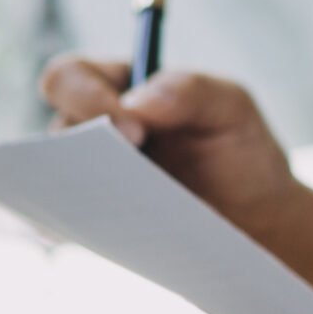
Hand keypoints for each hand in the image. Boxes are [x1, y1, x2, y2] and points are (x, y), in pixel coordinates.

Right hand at [39, 56, 311, 241]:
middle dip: (80, 144)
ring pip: (57, 180)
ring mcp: (90, 178)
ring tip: (123, 209)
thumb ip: (191, 90)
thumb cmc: (240, 153)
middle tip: (127, 165)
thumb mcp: (233, 109)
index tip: (133, 127)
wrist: (257, 220)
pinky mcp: (95, 222)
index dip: (88, 97)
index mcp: (117, 88)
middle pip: (55, 128)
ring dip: (82, 190)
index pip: (72, 76)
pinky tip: (111, 237)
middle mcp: (93, 131)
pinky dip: (79, 229)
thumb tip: (137, 104)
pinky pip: (67, 225)